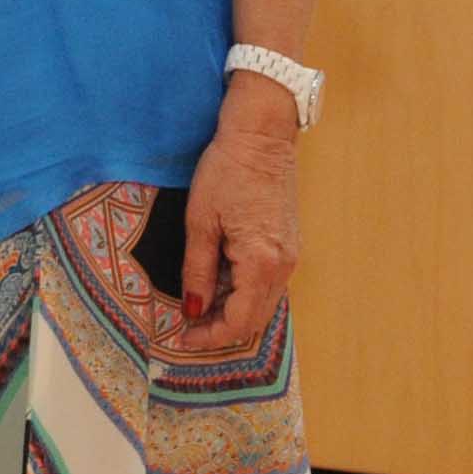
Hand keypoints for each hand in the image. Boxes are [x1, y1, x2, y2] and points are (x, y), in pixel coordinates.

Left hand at [178, 75, 303, 349]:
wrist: (261, 135)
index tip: (182, 338)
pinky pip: (267, 284)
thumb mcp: (201, 222)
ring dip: (232, 312)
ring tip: (199, 304)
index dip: (210, 337)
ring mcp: (290, 256)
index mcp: (261, 263)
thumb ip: (198, 271)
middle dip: (221, 330)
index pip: (239, 322)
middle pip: (255, 320)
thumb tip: (194, 310)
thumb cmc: (227, 170)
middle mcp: (283, 266)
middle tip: (187, 327)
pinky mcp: (288, 245)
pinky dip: (243, 292)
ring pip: (262, 304)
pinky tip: (219, 281)